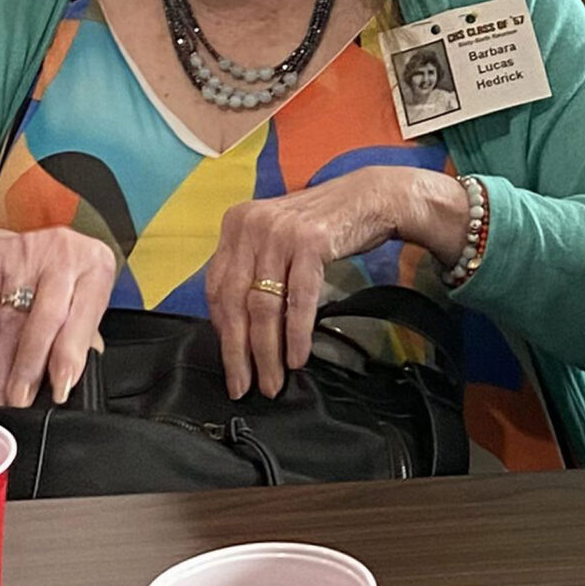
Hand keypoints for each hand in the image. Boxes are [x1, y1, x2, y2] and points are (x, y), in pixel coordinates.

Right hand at [0, 225, 117, 406]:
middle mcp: (62, 253)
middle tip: (20, 402)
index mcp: (95, 263)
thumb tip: (72, 378)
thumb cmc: (52, 276)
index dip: (69, 355)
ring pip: (10, 320)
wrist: (3, 241)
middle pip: (45, 318)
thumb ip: (81, 333)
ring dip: (2, 368)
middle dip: (29, 367)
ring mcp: (24, 253)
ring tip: (0, 399)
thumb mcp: (79, 294)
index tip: (59, 389)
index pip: (84, 315)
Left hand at [205, 166, 461, 399]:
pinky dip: (296, 333)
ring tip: (272, 382)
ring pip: (264, 304)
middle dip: (238, 351)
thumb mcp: (275, 240)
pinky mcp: (310, 241)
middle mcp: (252, 225)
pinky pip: (298, 299)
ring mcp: (280, 232)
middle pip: (236, 300)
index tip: (231, 364)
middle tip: (243, 387)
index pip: (216, 288)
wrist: (368, 198)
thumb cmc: (319, 226)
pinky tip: (297, 358)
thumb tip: (236, 331)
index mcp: (236, 224)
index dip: (222, 331)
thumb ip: (252, 270)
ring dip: (267, 351)